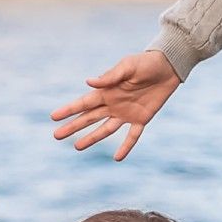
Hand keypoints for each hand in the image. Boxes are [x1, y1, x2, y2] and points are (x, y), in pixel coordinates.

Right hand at [50, 49, 179, 159]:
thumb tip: (88, 83)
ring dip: (91, 138)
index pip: (83, 103)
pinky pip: (132, 136)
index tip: (53, 117)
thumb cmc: (145, 63)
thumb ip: (110, 77)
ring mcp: (126, 113)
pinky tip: (117, 158)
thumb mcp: (127, 66)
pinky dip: (126, 147)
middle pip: (89, 118)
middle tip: (57, 135)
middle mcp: (113, 104)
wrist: (168, 67)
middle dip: (73, 126)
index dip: (69, 110)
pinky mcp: (141, 119)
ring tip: (77, 147)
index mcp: (107, 91)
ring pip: (105, 129)